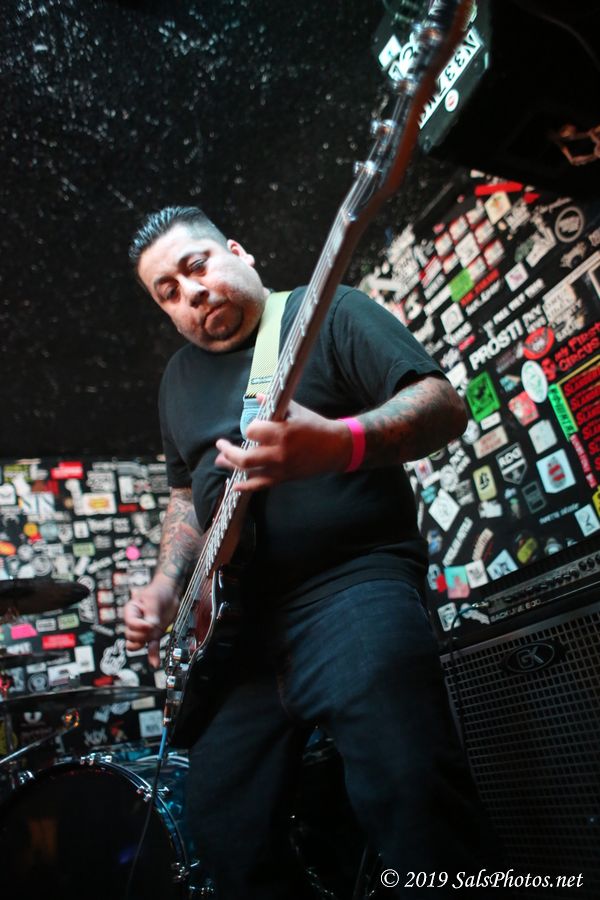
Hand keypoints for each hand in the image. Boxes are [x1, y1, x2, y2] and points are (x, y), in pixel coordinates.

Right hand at [124, 574, 178, 667]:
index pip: (130, 623)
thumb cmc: (158, 591)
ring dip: (143, 643)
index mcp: (131, 611)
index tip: (149, 624)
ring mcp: (144, 630)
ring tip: (151, 639)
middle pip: (131, 636)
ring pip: (136, 644)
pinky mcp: (154, 635)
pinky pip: (151, 647)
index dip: (139, 626)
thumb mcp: (153, 599)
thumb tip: (152, 627)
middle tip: (152, 627)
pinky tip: (154, 662)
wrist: (170, 593)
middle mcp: (135, 623)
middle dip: (142, 634)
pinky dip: (152, 655)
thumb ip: (151, 614)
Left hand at [214, 397, 352, 490]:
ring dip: (231, 466)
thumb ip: (275, 405)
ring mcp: (280, 468)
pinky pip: (260, 485)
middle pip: (244, 457)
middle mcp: (279, 453)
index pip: (252, 431)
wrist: (336, 448)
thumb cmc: (316, 426)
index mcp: (282, 433)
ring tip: (220, 460)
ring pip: (249, 471)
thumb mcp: (296, 411)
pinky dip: (245, 486)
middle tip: (220, 445)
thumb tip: (258, 397)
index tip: (252, 427)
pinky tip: (234, 485)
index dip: (250, 428)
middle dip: (228, 451)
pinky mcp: (283, 478)